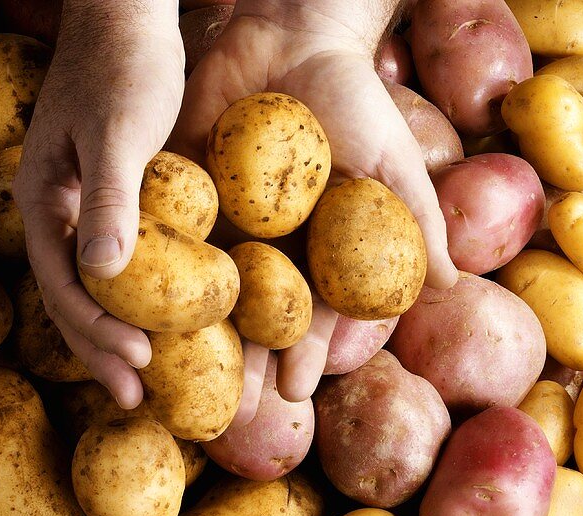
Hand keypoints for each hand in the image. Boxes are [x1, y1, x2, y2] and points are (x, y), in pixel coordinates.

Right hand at [13, 1, 183, 409]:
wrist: (127, 14)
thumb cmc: (124, 63)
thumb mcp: (119, 131)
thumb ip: (110, 199)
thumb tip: (102, 275)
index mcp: (44, 201)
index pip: (61, 285)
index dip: (94, 332)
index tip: (136, 364)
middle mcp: (56, 211)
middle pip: (72, 298)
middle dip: (100, 350)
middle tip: (134, 399)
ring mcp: (83, 207)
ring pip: (94, 286)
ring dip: (115, 332)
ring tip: (143, 375)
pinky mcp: (115, 198)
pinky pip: (119, 263)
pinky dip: (136, 298)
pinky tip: (161, 320)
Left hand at [171, 1, 457, 424]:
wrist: (294, 37)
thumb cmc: (353, 100)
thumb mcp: (392, 160)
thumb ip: (418, 220)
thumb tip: (449, 283)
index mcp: (313, 254)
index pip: (308, 317)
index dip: (302, 355)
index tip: (294, 393)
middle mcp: (263, 249)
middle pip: (248, 319)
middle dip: (238, 363)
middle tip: (224, 411)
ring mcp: (219, 224)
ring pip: (199, 292)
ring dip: (188, 336)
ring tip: (173, 374)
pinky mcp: (179, 192)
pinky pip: (162, 237)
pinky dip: (148, 272)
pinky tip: (132, 306)